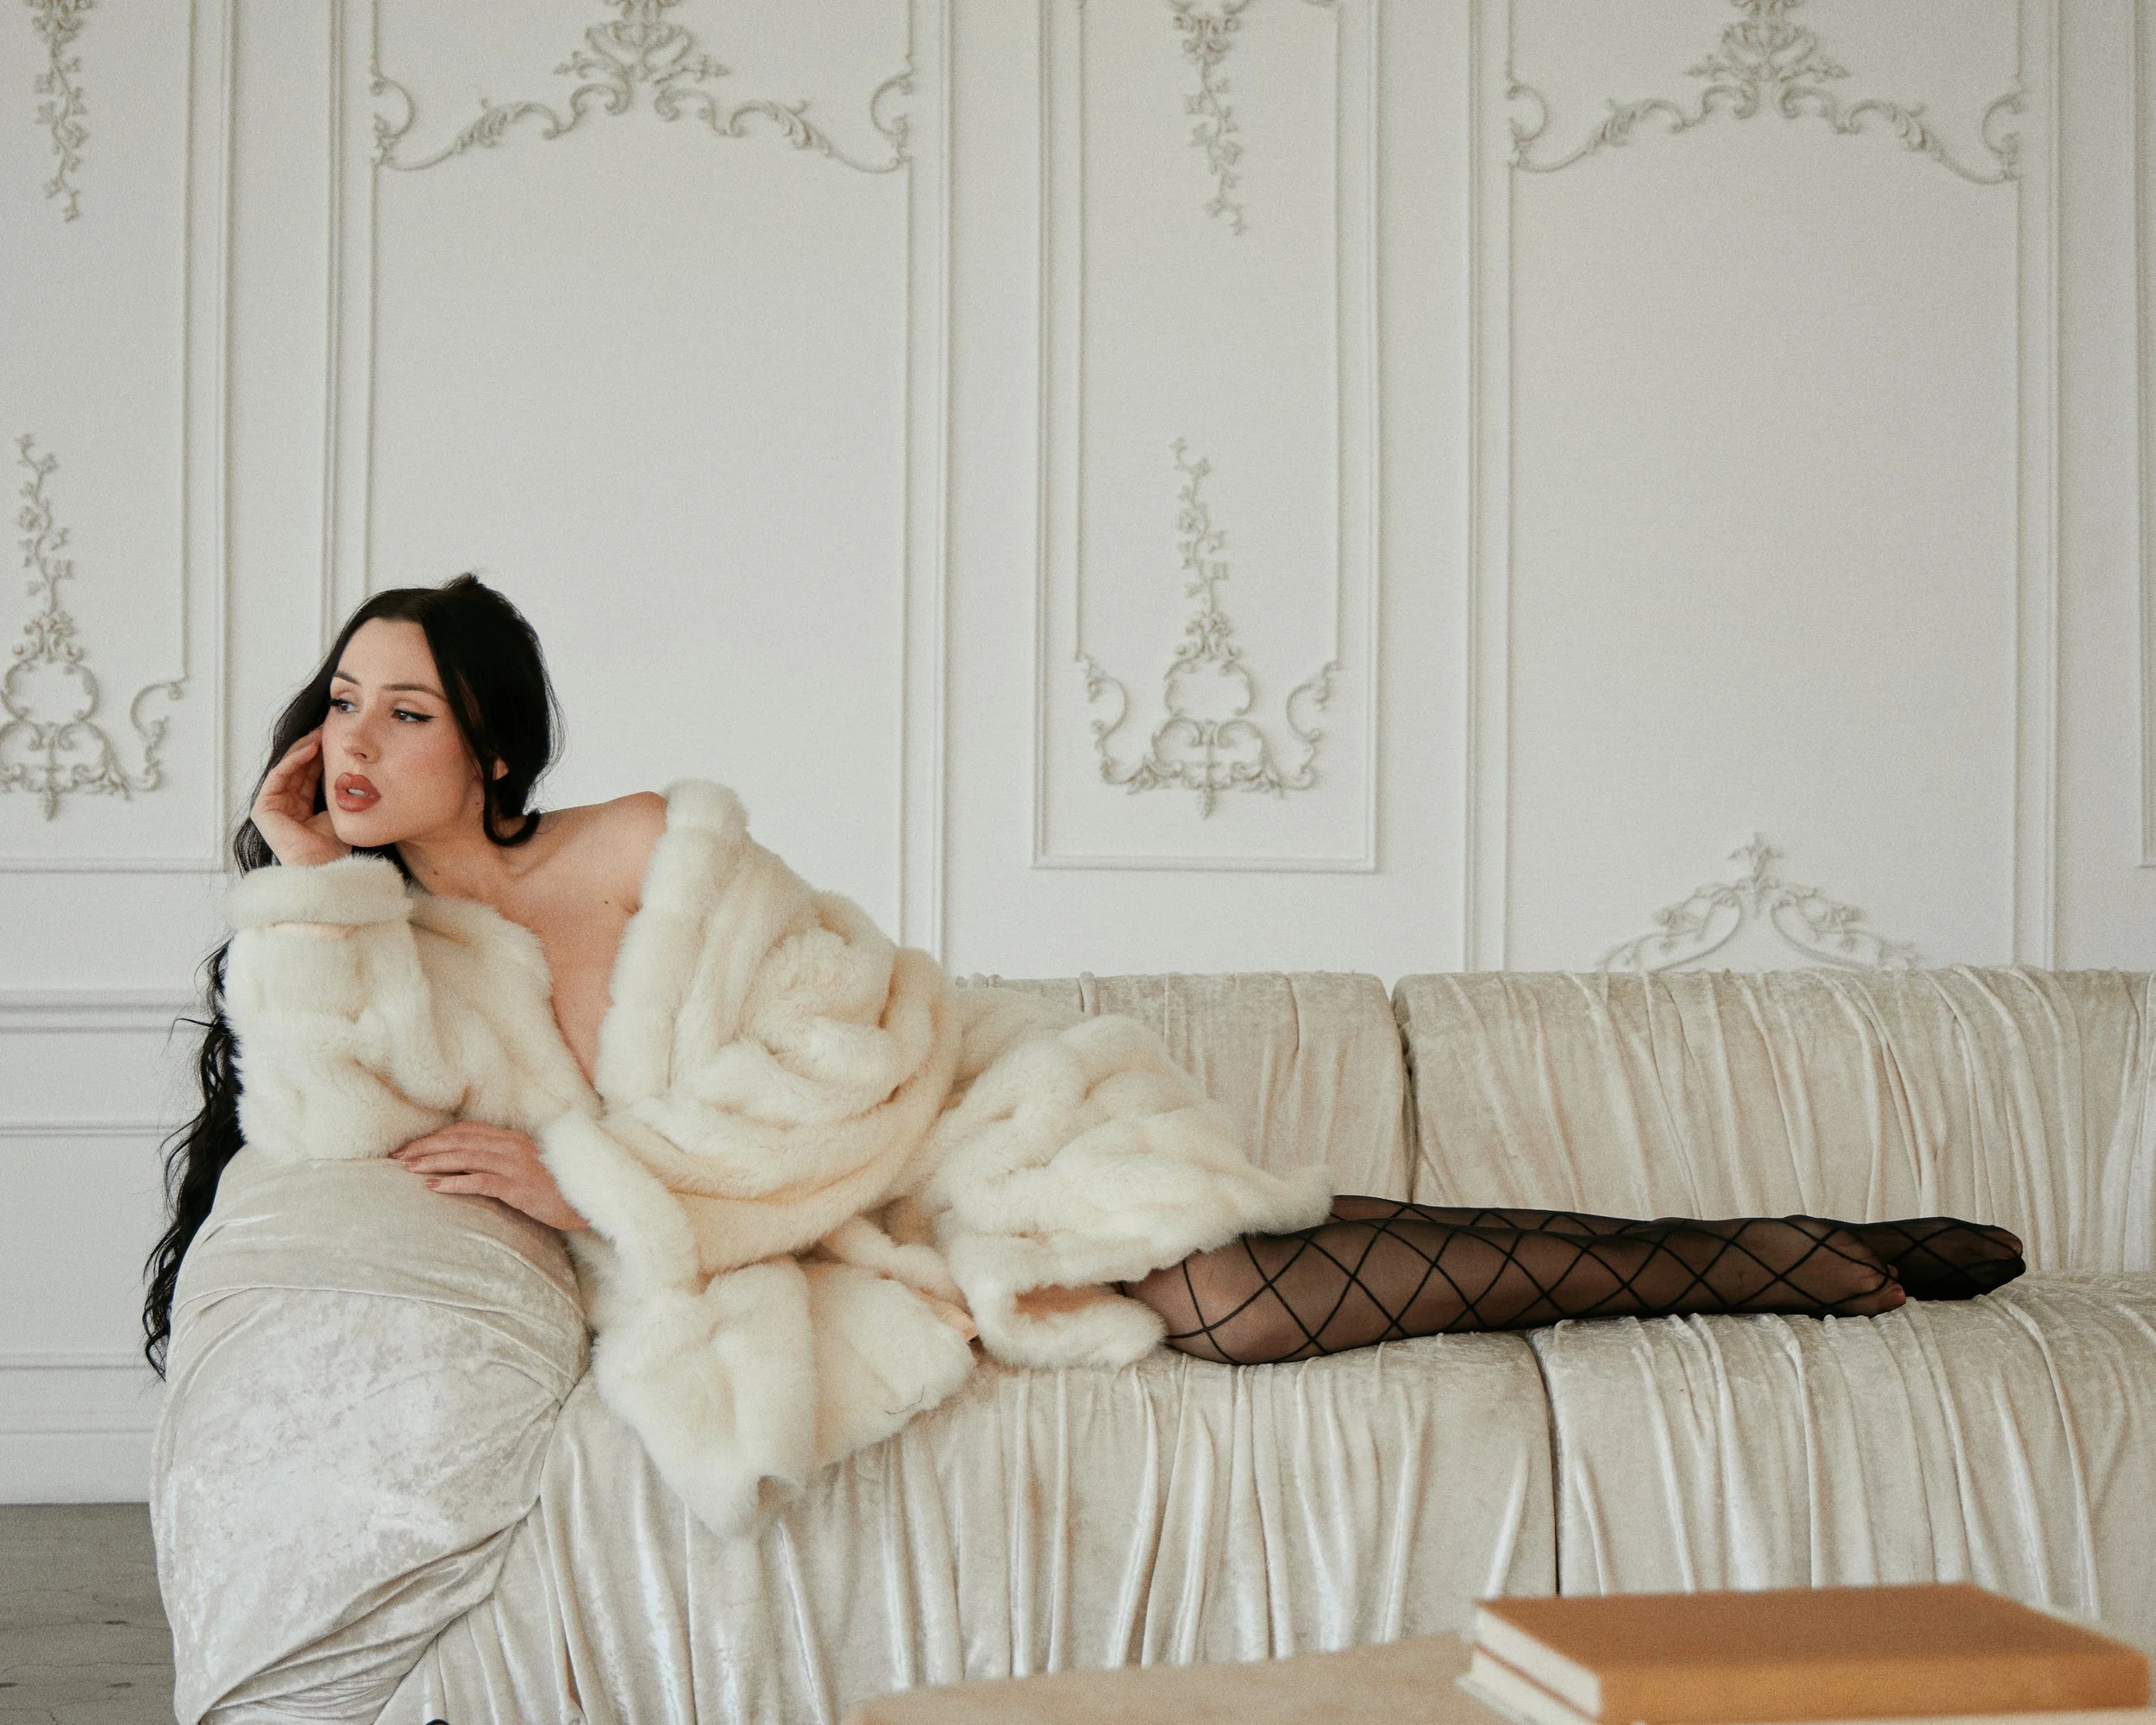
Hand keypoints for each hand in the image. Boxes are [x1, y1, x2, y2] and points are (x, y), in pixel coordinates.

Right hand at [251, 728, 350, 867]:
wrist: (326, 868)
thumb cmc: (335, 848)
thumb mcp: (340, 811)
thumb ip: (339, 791)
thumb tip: (355, 767)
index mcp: (302, 808)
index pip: (310, 775)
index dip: (322, 756)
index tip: (337, 739)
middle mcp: (286, 806)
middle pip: (298, 769)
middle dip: (313, 748)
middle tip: (328, 730)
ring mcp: (273, 807)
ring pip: (288, 768)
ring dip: (304, 749)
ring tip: (321, 734)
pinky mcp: (263, 809)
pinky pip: (279, 776)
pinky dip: (294, 760)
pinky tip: (311, 749)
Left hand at [390, 1122, 589, 1231]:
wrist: (583, 1201)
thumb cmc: (552, 1188)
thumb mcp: (523, 1168)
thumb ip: (498, 1161)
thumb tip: (465, 1167)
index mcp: (510, 1139)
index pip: (465, 1130)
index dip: (435, 1136)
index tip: (409, 1146)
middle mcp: (511, 1146)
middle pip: (460, 1141)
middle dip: (425, 1147)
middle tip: (398, 1157)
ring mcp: (514, 1165)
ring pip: (466, 1158)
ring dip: (434, 1162)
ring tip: (408, 1169)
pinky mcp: (517, 1187)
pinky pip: (480, 1181)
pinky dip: (454, 1183)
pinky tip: (434, 1186)